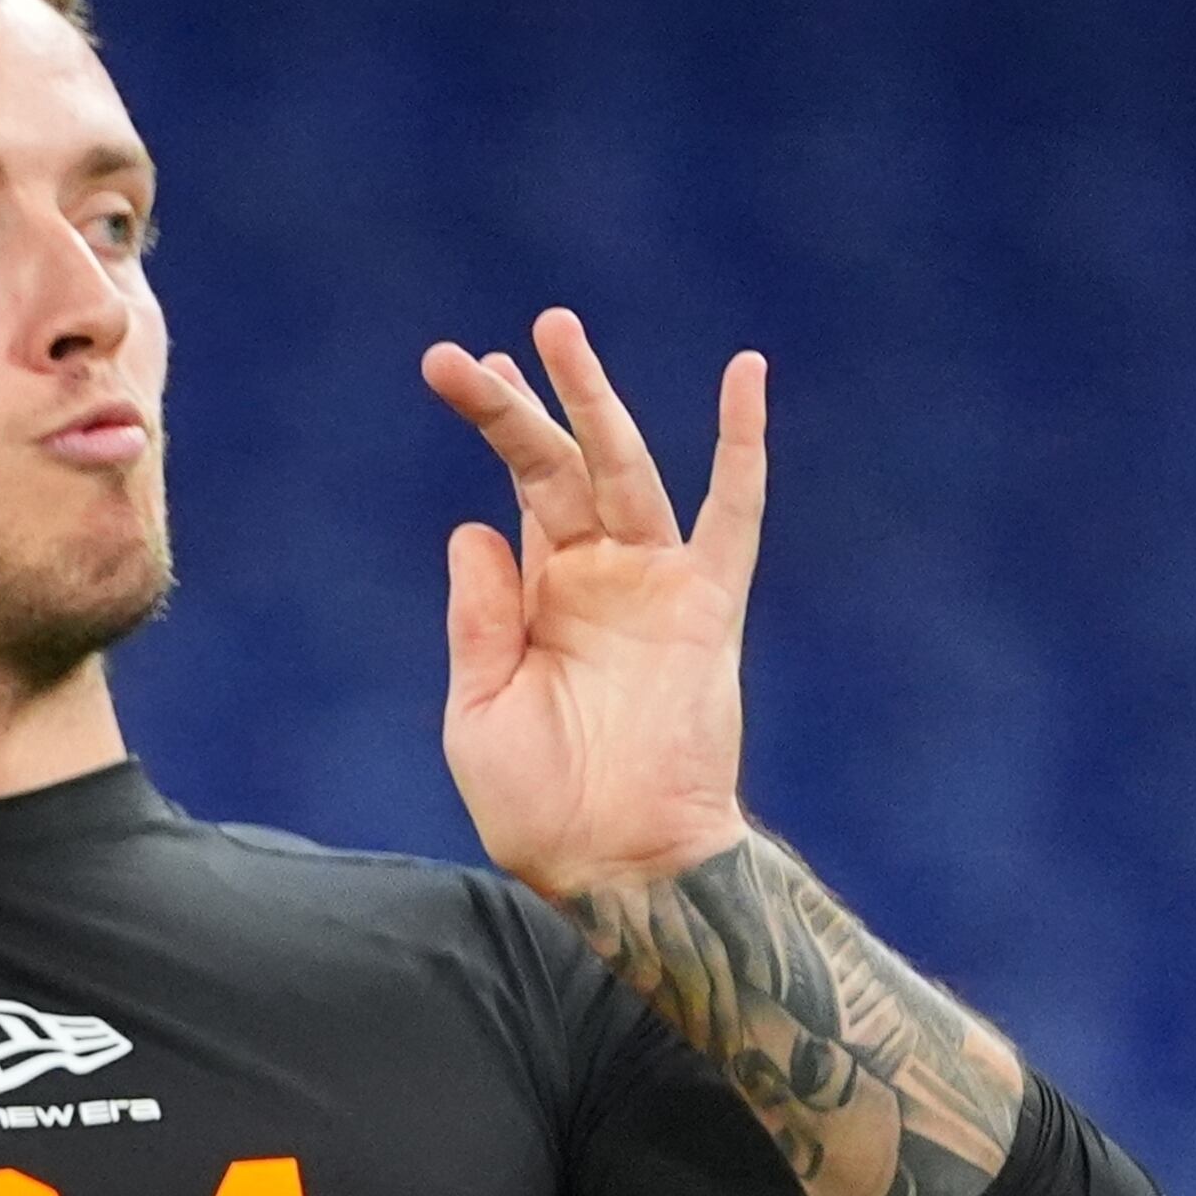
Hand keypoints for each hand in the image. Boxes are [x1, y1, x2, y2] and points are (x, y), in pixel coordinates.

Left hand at [423, 310, 765, 898]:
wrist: (614, 865)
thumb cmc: (539, 806)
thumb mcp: (478, 710)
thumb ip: (478, 618)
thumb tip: (472, 526)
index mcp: (540, 596)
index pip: (518, 488)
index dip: (491, 424)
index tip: (451, 365)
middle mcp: (598, 577)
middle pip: (559, 463)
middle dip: (520, 402)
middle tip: (475, 346)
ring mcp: (654, 585)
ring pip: (625, 468)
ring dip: (594, 400)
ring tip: (555, 330)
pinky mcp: (707, 606)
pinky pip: (734, 514)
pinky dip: (741, 446)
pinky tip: (745, 374)